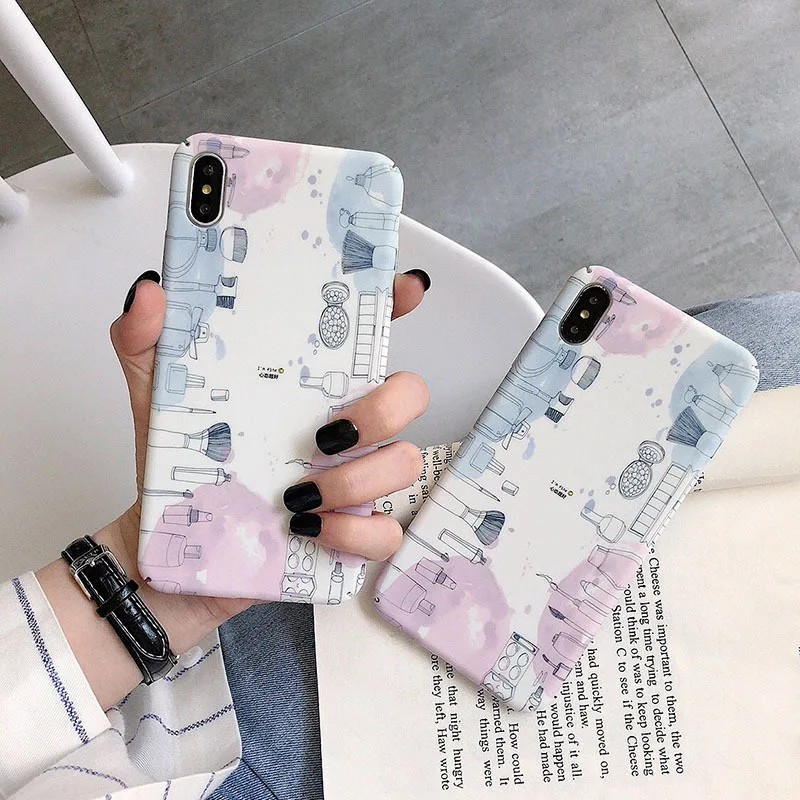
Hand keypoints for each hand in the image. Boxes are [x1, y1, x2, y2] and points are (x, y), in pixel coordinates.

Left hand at [107, 269, 429, 647]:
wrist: (175, 546)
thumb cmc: (183, 466)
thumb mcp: (157, 396)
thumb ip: (145, 340)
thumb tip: (149, 294)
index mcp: (309, 385)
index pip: (367, 333)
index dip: (396, 304)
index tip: (405, 289)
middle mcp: (344, 426)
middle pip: (411, 394)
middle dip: (383, 410)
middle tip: (325, 433)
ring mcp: (354, 479)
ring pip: (405, 462)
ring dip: (356, 480)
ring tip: (298, 495)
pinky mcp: (351, 533)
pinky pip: (385, 532)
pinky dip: (351, 534)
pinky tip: (307, 530)